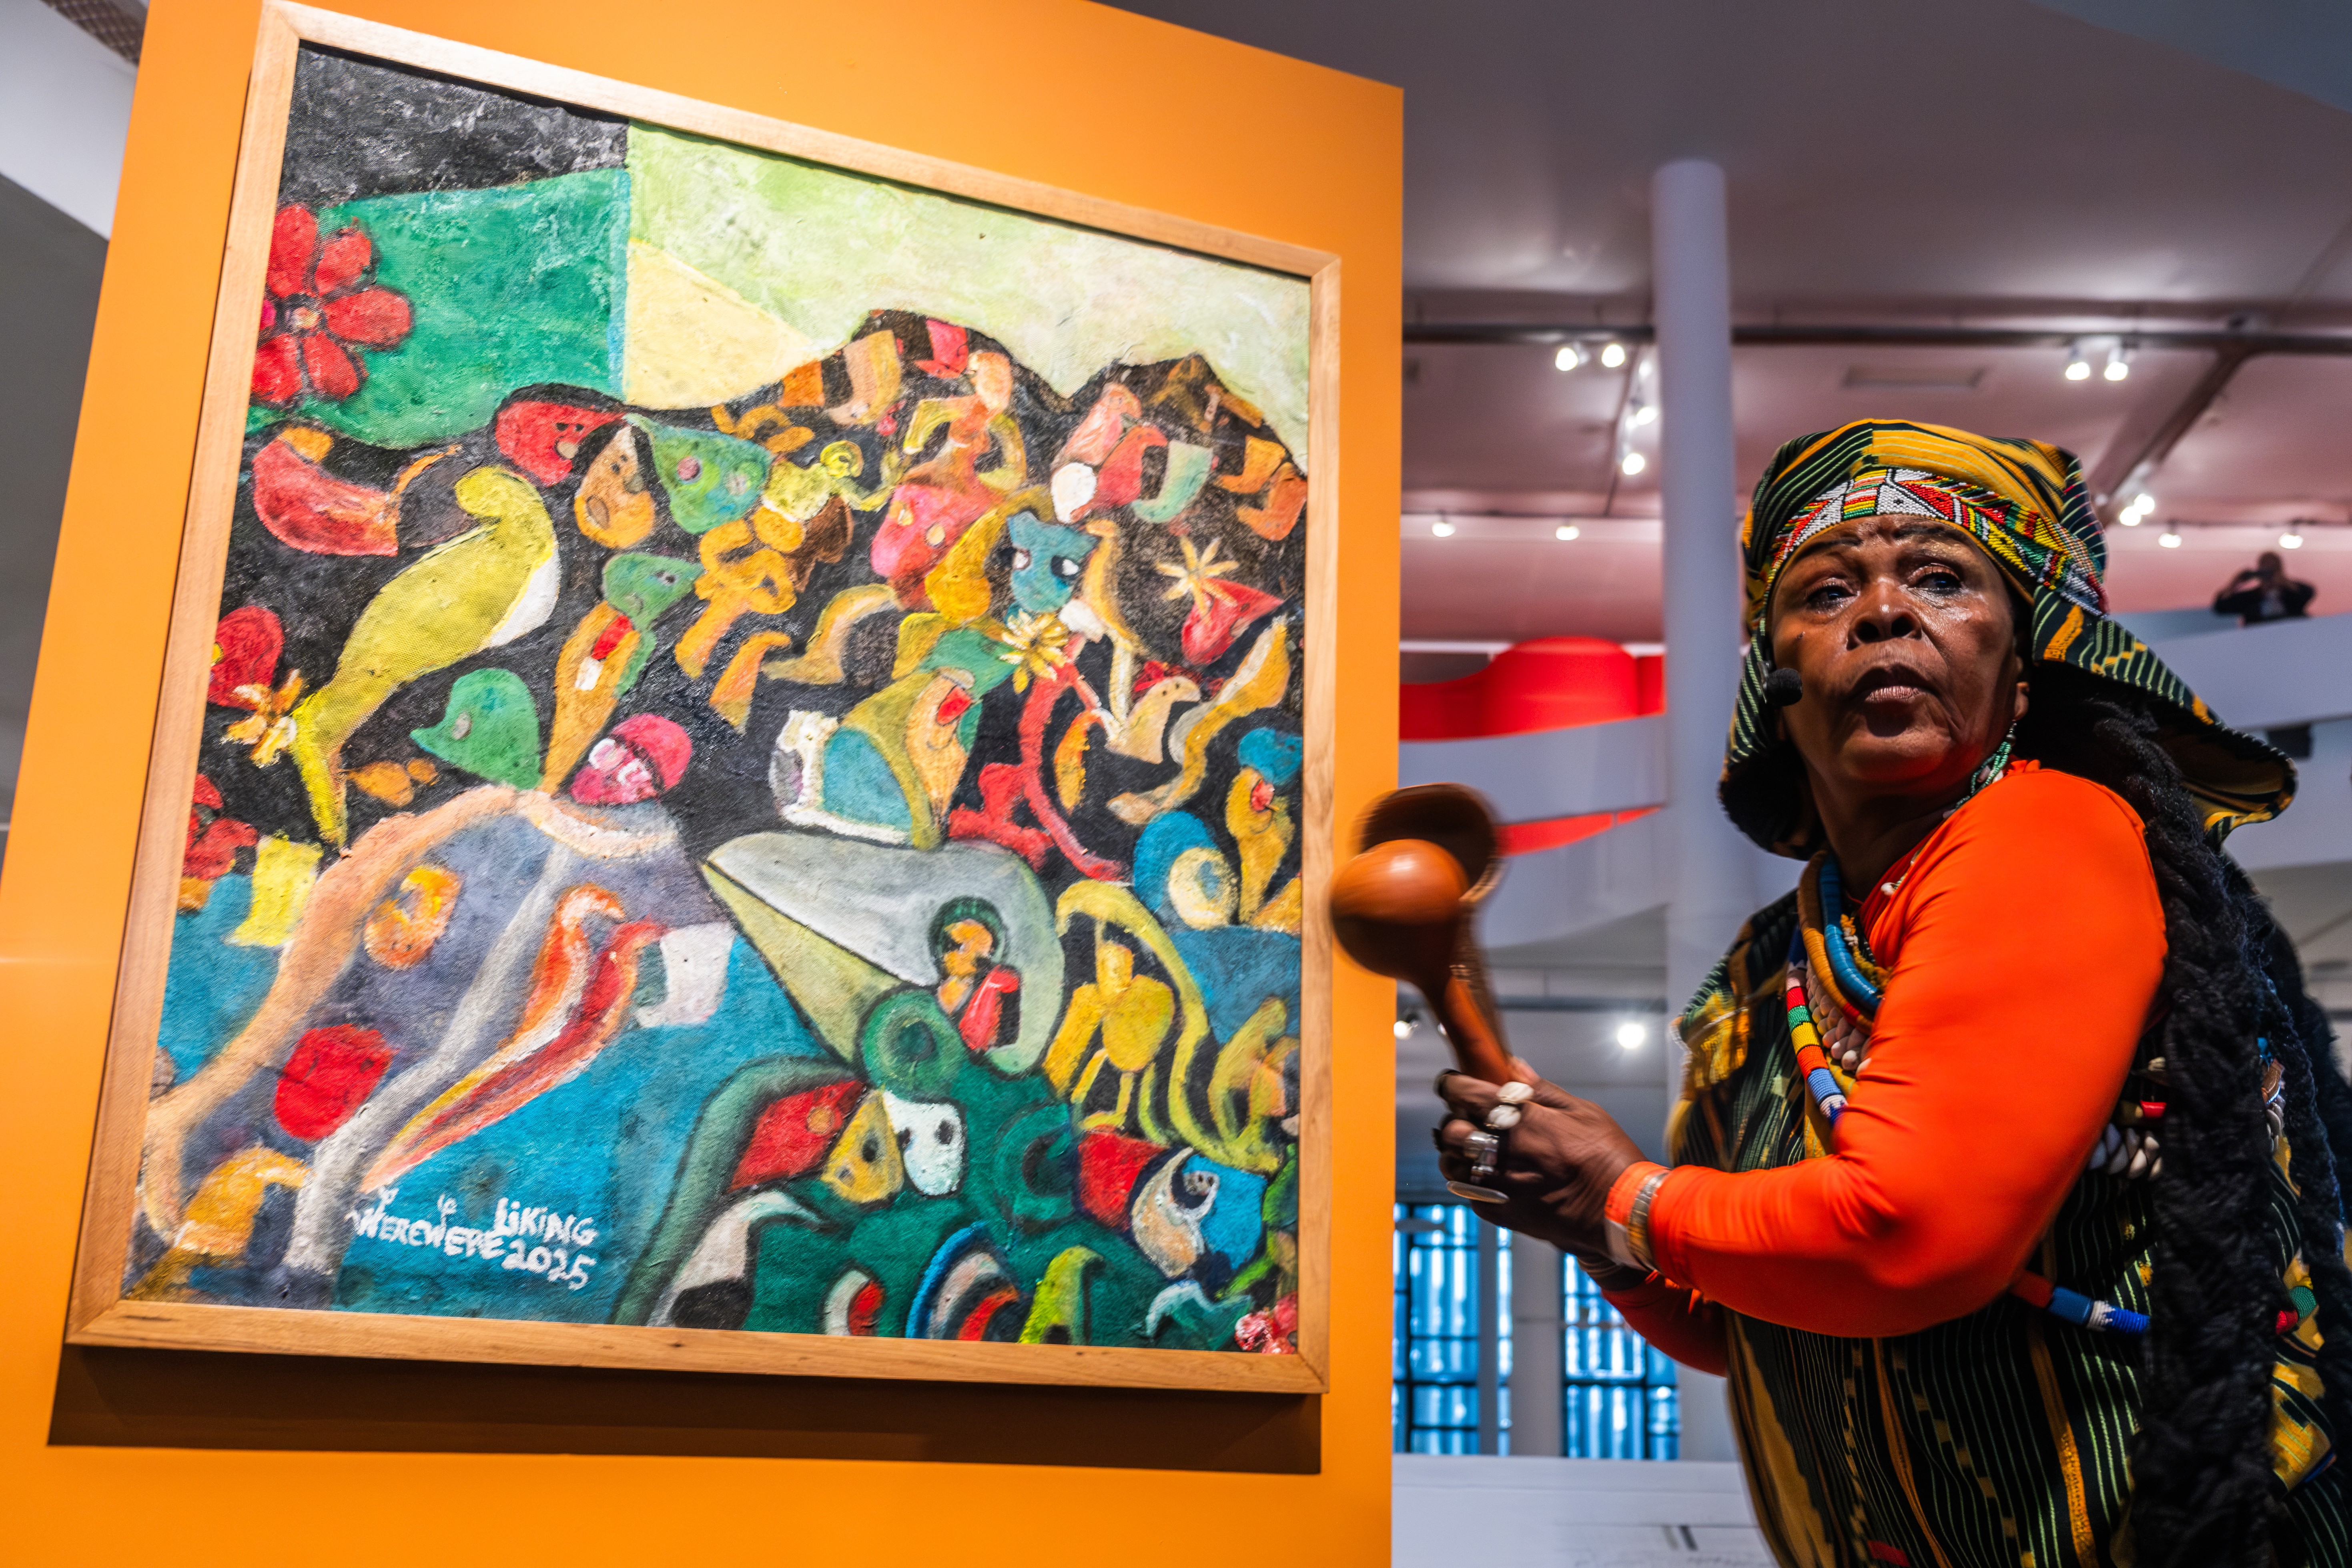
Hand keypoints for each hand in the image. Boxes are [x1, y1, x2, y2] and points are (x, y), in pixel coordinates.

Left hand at [1433, 1059, 1650, 1267]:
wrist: (1621, 1211)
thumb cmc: (1608, 1157)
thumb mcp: (1582, 1111)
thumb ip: (1541, 1090)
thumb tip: (1513, 1065)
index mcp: (1520, 1120)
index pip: (1464, 1094)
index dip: (1452, 1084)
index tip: (1453, 1082)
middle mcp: (1501, 1152)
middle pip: (1450, 1129)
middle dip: (1455, 1118)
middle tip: (1469, 1116)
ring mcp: (1497, 1185)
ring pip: (1450, 1163)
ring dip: (1456, 1150)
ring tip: (1476, 1146)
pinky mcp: (1500, 1211)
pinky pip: (1466, 1191)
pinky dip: (1469, 1178)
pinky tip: (1487, 1172)